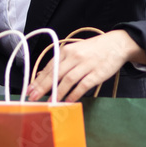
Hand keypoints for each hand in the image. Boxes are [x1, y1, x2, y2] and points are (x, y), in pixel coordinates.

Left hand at [26, 30, 145, 102]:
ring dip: (57, 92)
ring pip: (68, 80)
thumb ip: (61, 62)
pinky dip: (74, 94)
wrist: (116, 44)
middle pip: (55, 74)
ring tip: (50, 102)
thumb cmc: (93, 49)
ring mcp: (86, 65)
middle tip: (33, 97)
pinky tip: (68, 101)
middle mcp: (74, 57)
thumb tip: (45, 76)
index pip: (49, 67)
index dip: (38, 79)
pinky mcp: (97, 73)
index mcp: (66, 51)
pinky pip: (83, 85)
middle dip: (42, 87)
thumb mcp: (74, 51)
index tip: (29, 89)